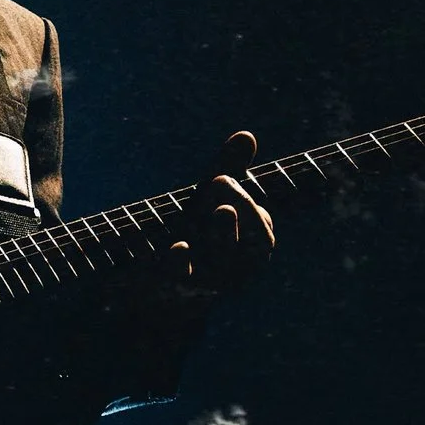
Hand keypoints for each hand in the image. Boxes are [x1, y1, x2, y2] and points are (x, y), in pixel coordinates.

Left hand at [168, 130, 273, 293]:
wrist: (164, 285)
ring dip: (226, 232)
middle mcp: (240, 268)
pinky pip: (185, 280)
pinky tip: (179, 247)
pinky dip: (183, 264)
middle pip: (256, 241)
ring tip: (222, 210)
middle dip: (243, 208)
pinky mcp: (179, 290)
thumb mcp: (210, 201)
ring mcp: (212, 282)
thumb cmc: (197, 235)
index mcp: (253, 248)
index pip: (260, 221)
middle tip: (219, 181)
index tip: (217, 178)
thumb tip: (247, 134)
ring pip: (227, 261)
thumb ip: (228, 169)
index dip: (241, 196)